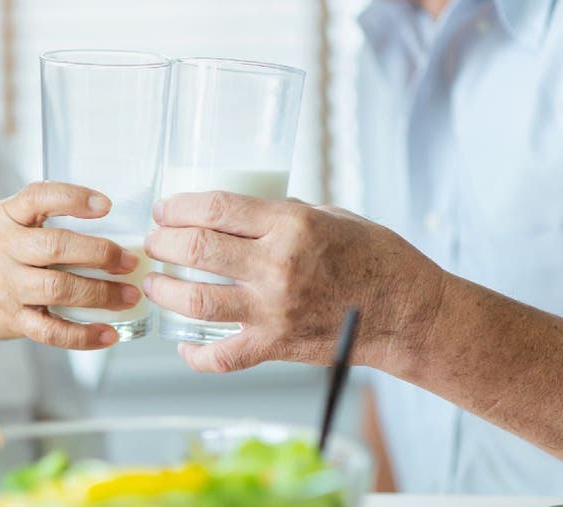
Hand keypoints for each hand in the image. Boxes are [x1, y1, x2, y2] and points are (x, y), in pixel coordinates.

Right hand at [0, 182, 140, 350]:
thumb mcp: (11, 224)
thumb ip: (48, 219)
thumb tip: (116, 224)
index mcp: (6, 217)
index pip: (37, 197)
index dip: (73, 199)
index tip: (106, 205)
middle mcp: (3, 249)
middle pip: (55, 247)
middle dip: (99, 253)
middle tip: (129, 260)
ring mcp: (7, 287)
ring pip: (58, 289)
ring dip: (101, 294)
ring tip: (129, 295)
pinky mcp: (14, 320)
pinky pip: (51, 331)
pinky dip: (83, 335)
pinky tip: (109, 333)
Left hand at [142, 191, 446, 372]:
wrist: (408, 313)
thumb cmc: (376, 258)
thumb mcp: (331, 216)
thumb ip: (283, 214)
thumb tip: (240, 214)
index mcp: (292, 225)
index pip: (217, 208)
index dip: (180, 206)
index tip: (165, 208)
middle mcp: (278, 266)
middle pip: (197, 249)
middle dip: (164, 242)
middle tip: (155, 241)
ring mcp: (274, 310)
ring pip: (196, 300)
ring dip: (165, 290)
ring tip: (156, 283)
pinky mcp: (276, 346)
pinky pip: (222, 356)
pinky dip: (195, 354)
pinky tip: (182, 343)